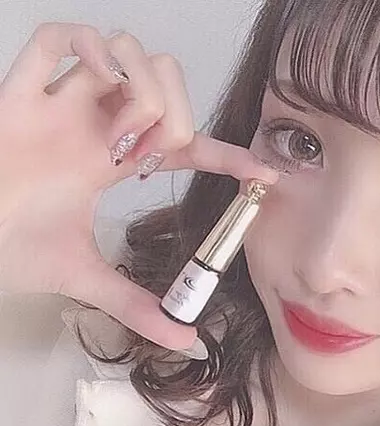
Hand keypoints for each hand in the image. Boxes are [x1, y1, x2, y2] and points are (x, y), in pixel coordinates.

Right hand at [0, 23, 277, 350]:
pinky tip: (95, 86)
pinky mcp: (20, 93)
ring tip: (116, 139)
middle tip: (149, 158)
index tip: (263, 173)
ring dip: (140, 92)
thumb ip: (138, 306)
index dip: (227, 155)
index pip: (185, 147)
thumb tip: (188, 342)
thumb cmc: (15, 253)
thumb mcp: (89, 278)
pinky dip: (91, 48)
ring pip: (127, 53)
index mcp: (111, 163)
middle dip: (176, 116)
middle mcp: (93, 127)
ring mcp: (60, 106)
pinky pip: (62, 37)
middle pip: (164, 82)